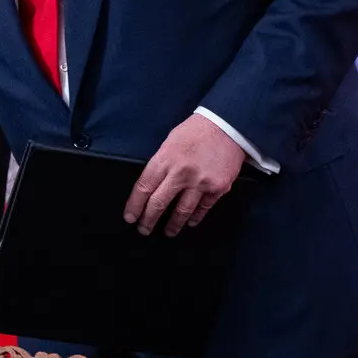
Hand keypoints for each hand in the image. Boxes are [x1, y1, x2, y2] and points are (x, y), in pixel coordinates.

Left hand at [123, 113, 245, 236]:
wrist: (227, 125)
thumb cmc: (196, 131)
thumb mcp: (170, 142)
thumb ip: (162, 163)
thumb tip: (153, 184)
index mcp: (165, 159)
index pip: (144, 187)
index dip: (135, 205)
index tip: (130, 217)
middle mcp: (181, 173)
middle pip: (159, 203)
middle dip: (148, 219)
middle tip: (144, 230)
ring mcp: (200, 182)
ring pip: (181, 211)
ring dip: (173, 225)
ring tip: (168, 232)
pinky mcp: (218, 188)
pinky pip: (203, 208)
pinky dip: (195, 218)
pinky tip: (190, 222)